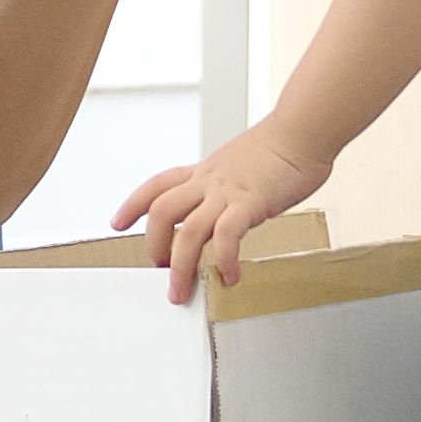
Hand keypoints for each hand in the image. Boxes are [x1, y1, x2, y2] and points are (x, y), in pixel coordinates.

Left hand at [112, 126, 328, 303]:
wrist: (302, 131)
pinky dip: (224, 261)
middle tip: (161, 270)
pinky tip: (230, 276)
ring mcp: (227, 192)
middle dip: (153, 245)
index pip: (157, 185)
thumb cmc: (281, 147)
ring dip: (181, 267)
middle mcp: (209, 181)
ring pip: (188, 231)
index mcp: (204, 171)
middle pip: (162, 211)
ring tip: (183, 290)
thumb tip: (226, 206)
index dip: (133, 204)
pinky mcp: (250, 202)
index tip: (118, 222)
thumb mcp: (239, 163)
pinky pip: (226, 236)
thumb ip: (226, 185)